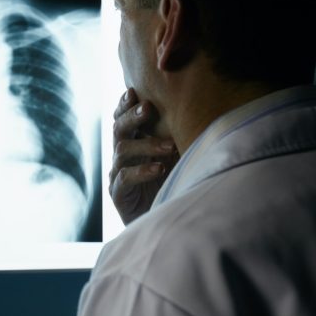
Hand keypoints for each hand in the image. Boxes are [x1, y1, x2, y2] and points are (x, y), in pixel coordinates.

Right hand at [109, 88, 178, 224]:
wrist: (166, 224)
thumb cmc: (174, 185)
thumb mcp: (177, 157)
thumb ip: (177, 137)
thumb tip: (198, 110)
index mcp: (134, 143)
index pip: (122, 119)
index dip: (124, 105)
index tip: (134, 92)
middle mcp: (123, 157)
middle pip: (119, 129)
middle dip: (132, 116)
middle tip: (148, 108)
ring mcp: (118, 175)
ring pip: (121, 150)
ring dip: (146, 145)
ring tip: (168, 147)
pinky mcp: (119, 194)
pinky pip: (124, 178)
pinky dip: (142, 171)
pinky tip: (159, 169)